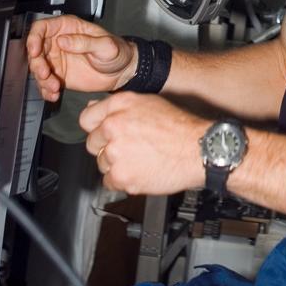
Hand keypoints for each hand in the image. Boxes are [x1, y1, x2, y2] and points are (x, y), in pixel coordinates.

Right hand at [26, 15, 136, 101]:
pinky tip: (54, 95)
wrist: (122, 72)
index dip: (34, 38)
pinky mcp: (59, 75)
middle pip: (35, 50)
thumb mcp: (104, 45)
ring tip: (54, 88)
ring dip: (42, 80)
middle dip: (37, 64)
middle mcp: (60, 42)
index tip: (35, 51)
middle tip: (45, 74)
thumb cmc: (117, 51)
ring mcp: (58, 60)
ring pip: (38, 68)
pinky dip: (46, 90)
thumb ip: (83, 42)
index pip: (42, 27)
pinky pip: (45, 83)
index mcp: (69, 28)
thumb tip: (63, 40)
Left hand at [80, 91, 206, 195]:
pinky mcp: (121, 176)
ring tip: (140, 159)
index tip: (104, 134)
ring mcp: (116, 152)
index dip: (96, 128)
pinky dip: (123, 180)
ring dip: (116, 165)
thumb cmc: (180, 127)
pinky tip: (140, 171)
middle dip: (107, 147)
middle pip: (92, 143)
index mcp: (121, 105)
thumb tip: (94, 109)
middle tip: (130, 148)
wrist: (199, 149)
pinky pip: (109, 182)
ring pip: (102, 164)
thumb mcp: (150, 103)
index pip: (87, 119)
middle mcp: (114, 126)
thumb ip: (119, 107)